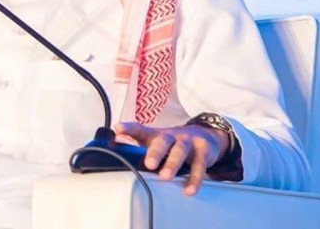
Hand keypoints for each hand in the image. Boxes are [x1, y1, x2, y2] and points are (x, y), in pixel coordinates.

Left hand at [113, 122, 229, 195]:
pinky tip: (188, 190)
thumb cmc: (174, 143)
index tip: (118, 128)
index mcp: (158, 135)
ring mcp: (188, 142)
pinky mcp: (203, 152)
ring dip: (173, 163)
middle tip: (148, 163)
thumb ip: (137, 144)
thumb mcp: (156, 141)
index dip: (129, 128)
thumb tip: (114, 146)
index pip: (141, 129)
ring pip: (181, 151)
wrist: (205, 135)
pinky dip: (194, 179)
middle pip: (163, 140)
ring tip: (165, 177)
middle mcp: (172, 136)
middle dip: (156, 151)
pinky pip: (199, 166)